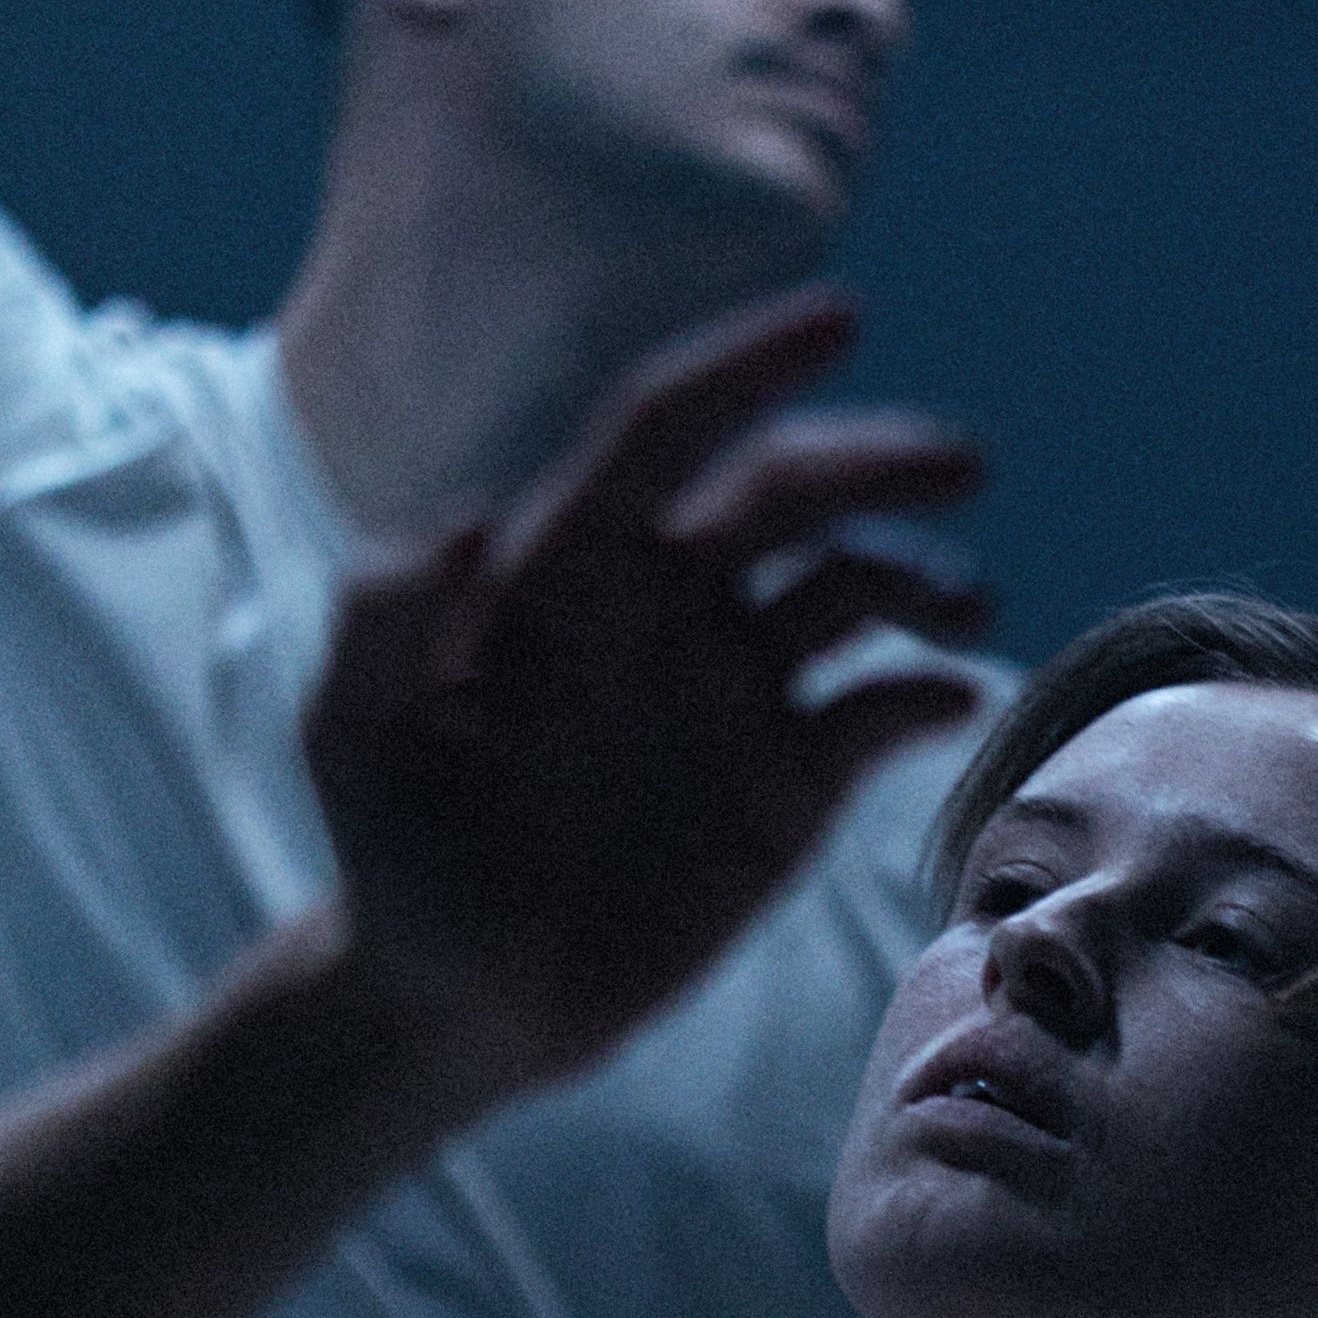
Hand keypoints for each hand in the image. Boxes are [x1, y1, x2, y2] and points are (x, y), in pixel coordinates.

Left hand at [304, 289, 988, 1088]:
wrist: (458, 998)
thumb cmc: (394, 852)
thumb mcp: (355, 728)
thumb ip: (391, 613)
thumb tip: (475, 519)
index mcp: (573, 563)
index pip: (669, 429)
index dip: (749, 368)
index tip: (842, 319)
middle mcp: (670, 606)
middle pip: (787, 495)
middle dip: (875, 465)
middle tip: (961, 466)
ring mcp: (739, 690)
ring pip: (852, 589)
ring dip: (917, 577)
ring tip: (962, 606)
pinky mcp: (790, 783)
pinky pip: (877, 712)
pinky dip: (926, 693)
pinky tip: (946, 697)